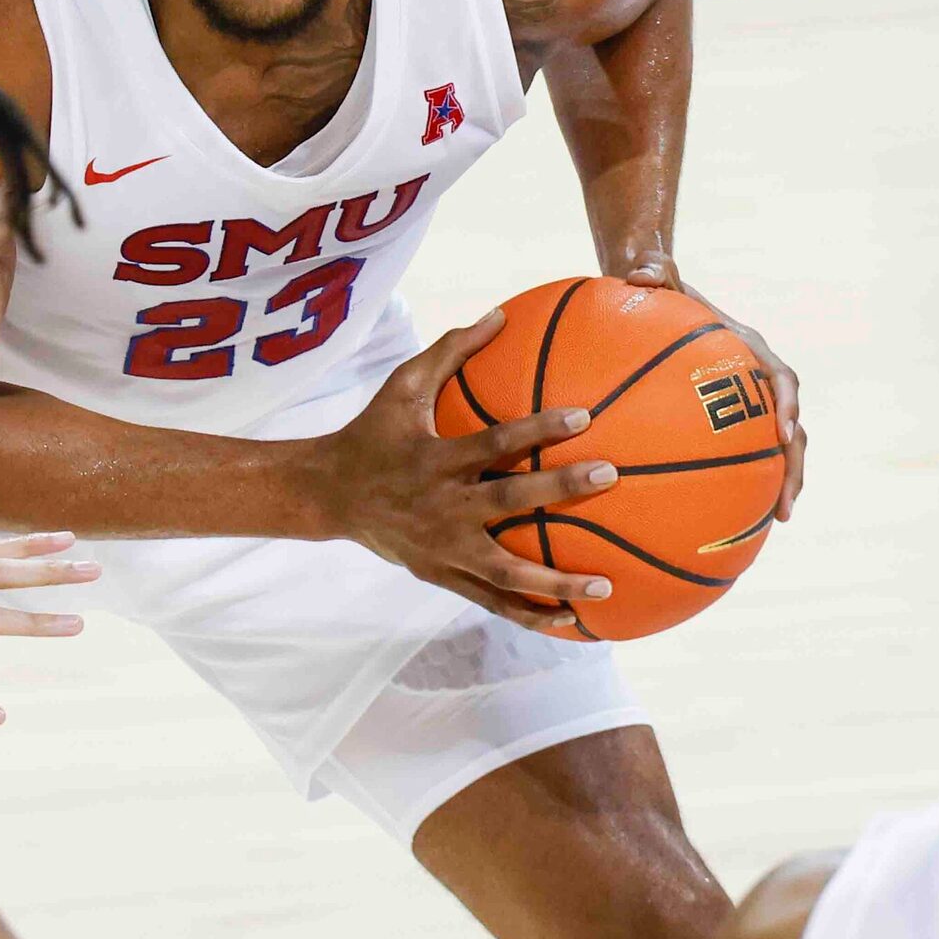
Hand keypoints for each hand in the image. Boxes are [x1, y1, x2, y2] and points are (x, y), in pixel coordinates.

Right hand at [302, 310, 622, 630]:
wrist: (327, 495)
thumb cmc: (372, 433)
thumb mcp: (401, 387)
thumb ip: (450, 351)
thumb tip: (500, 314)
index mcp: (434, 460)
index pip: (493, 443)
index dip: (537, 430)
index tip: (585, 417)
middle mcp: (440, 507)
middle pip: (508, 501)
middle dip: (560, 490)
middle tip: (610, 477)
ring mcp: (441, 548)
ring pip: (505, 573)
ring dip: (556, 583)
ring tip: (605, 589)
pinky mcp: (440, 575)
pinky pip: (490, 602)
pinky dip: (529, 615)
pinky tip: (570, 624)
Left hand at [622, 258, 805, 520]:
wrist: (663, 299)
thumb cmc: (660, 290)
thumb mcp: (656, 278)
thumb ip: (653, 270)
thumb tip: (640, 270)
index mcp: (749, 349)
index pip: (780, 378)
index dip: (786, 404)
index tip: (784, 430)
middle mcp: (759, 379)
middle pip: (792, 425)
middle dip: (794, 462)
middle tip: (787, 500)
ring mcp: (749, 403)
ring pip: (779, 447)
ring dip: (784, 481)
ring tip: (777, 518)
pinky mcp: (731, 420)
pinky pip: (745, 455)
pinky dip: (747, 484)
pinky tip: (732, 519)